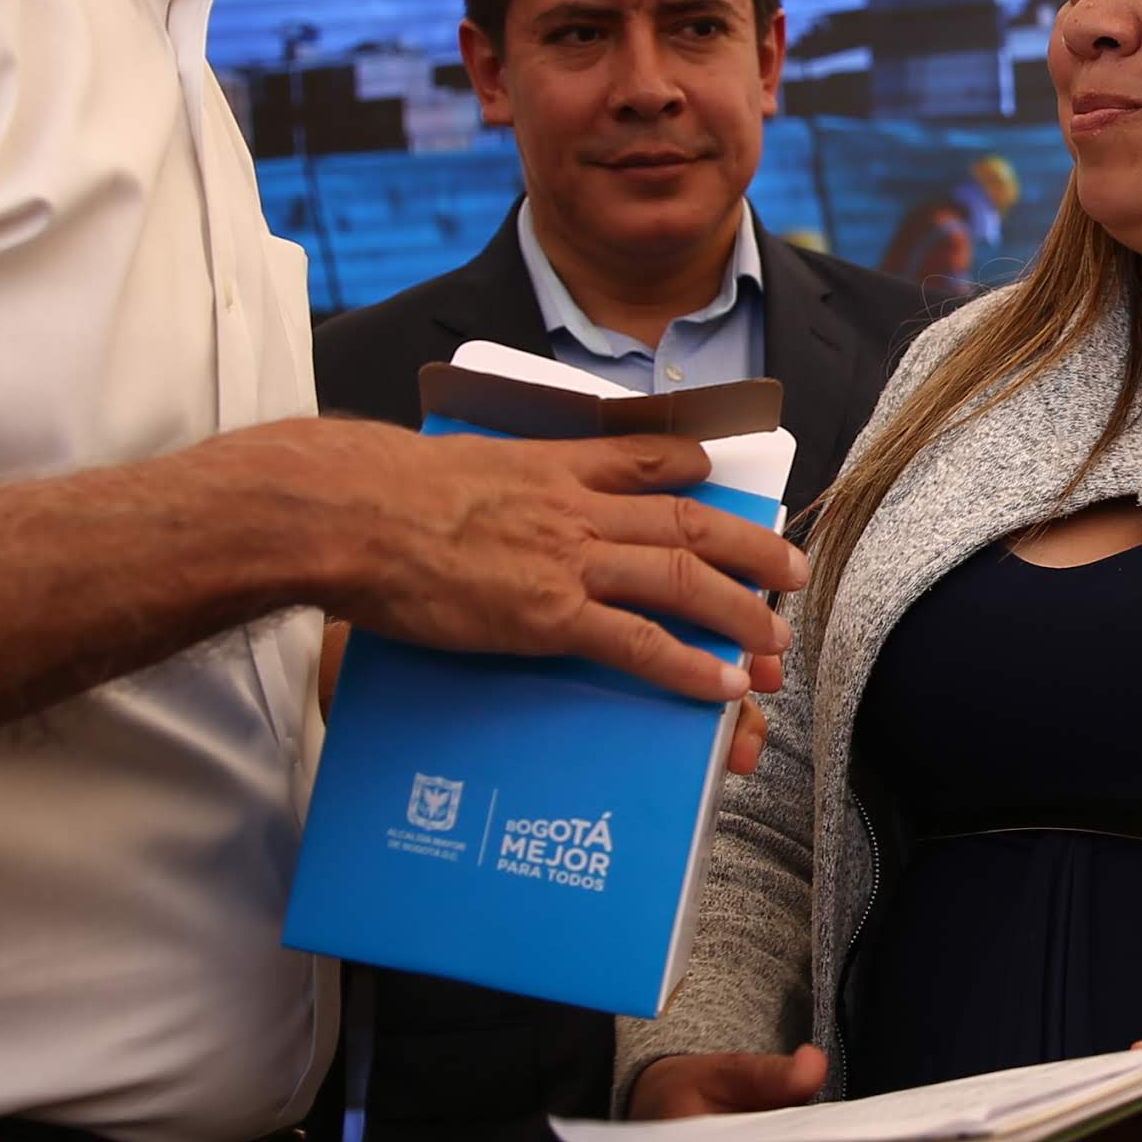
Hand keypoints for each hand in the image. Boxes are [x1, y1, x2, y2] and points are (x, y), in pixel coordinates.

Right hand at [229, 418, 805, 706]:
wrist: (349, 511)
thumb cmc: (377, 491)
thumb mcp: (451, 461)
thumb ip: (488, 477)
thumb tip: (476, 494)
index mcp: (551, 465)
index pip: (641, 456)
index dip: (688, 468)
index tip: (717, 477)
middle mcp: (575, 508)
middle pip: (687, 520)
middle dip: (749, 549)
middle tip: (791, 570)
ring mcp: (567, 560)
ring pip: (681, 579)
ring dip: (738, 611)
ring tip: (773, 641)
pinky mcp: (548, 615)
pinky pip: (638, 642)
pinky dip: (687, 665)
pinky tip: (720, 686)